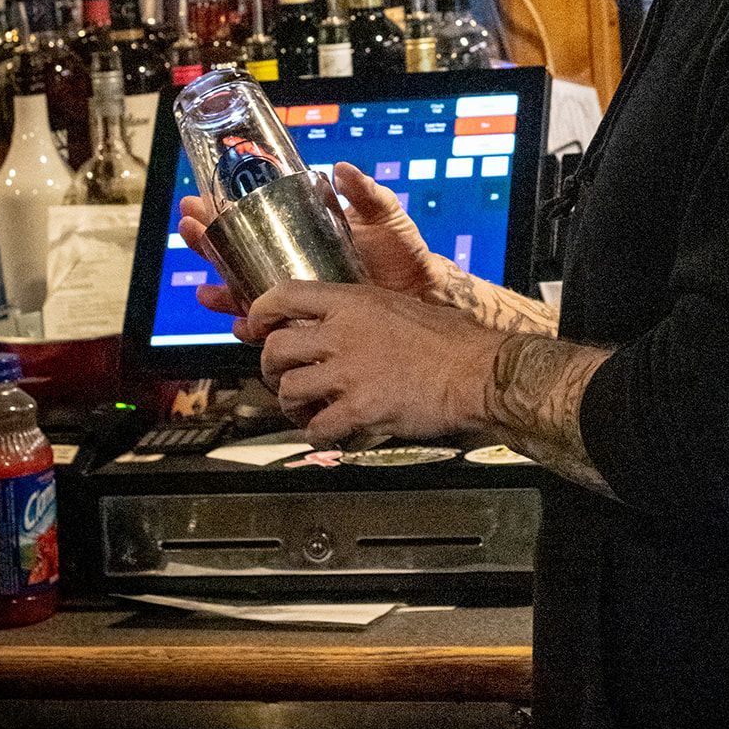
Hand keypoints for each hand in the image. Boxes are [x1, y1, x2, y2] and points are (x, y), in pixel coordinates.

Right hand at [178, 160, 437, 318]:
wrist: (424, 292)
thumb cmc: (403, 251)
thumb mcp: (384, 214)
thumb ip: (364, 192)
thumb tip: (340, 168)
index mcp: (303, 235)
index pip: (252, 222)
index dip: (221, 213)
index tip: (197, 201)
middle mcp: (292, 264)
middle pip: (237, 256)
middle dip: (207, 245)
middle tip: (187, 228)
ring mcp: (297, 295)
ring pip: (246, 294)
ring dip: (221, 293)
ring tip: (205, 290)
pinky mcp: (308, 322)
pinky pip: (272, 328)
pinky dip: (254, 328)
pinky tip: (243, 325)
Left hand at [246, 279, 504, 445]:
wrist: (474, 371)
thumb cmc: (449, 340)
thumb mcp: (398, 305)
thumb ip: (361, 311)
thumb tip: (335, 319)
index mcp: (353, 302)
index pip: (285, 295)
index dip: (260, 311)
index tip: (254, 324)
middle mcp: (343, 334)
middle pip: (276, 348)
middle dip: (270, 368)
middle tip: (280, 376)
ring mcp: (349, 372)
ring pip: (288, 390)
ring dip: (291, 404)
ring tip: (306, 408)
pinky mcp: (359, 409)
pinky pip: (316, 427)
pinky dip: (316, 433)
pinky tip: (328, 430)